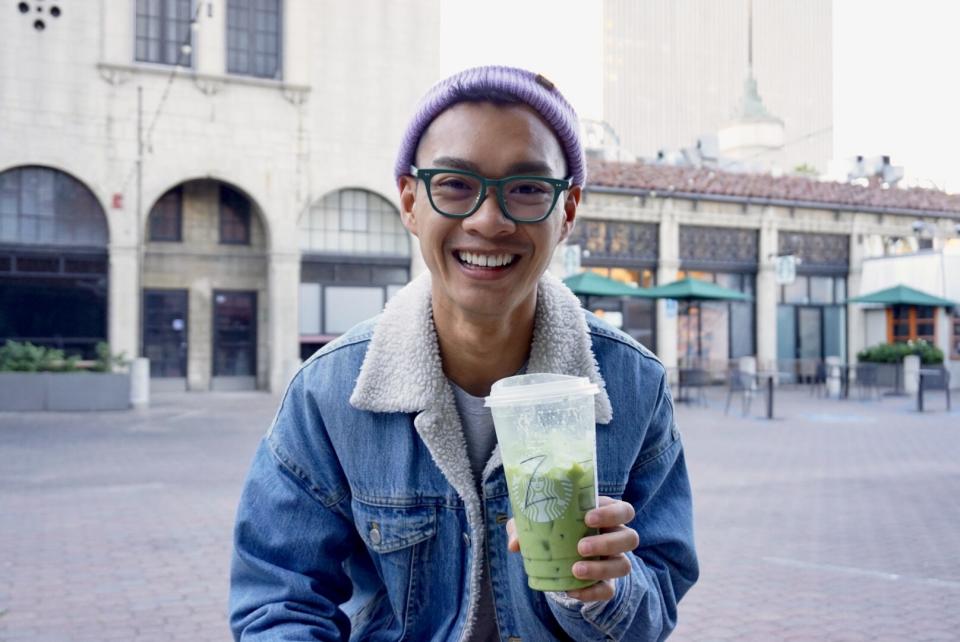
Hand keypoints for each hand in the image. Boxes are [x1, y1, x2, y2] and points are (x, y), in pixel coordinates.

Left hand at [505, 496, 638, 601]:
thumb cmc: (551, 531)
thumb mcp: (535, 525)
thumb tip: (515, 543)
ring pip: (625, 565)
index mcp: (604, 516)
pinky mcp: (607, 584)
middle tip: (580, 546)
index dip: (612, 512)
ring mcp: (614, 561)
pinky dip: (591, 592)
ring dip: (602, 568)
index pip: (623, 510)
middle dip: (608, 542)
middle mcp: (615, 537)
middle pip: (631, 538)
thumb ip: (522, 528)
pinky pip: (609, 590)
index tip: (588, 517)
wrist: (555, 560)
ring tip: (575, 569)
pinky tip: (571, 589)